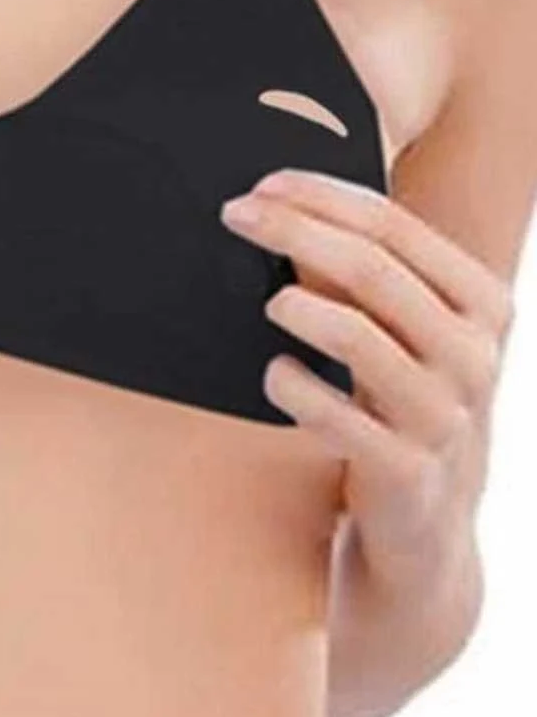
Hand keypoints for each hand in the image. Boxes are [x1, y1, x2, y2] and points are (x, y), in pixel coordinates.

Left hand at [219, 168, 513, 576]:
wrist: (425, 531)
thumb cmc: (402, 402)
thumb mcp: (406, 334)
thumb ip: (366, 271)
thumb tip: (279, 201)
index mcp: (482, 304)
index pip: (393, 224)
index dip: (320, 196)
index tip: (262, 185)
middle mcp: (475, 357)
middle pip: (370, 268)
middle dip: (291, 231)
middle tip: (234, 215)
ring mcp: (445, 420)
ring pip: (357, 336)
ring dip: (298, 306)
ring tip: (269, 300)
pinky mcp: (407, 474)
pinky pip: (337, 417)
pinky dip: (295, 388)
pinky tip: (276, 375)